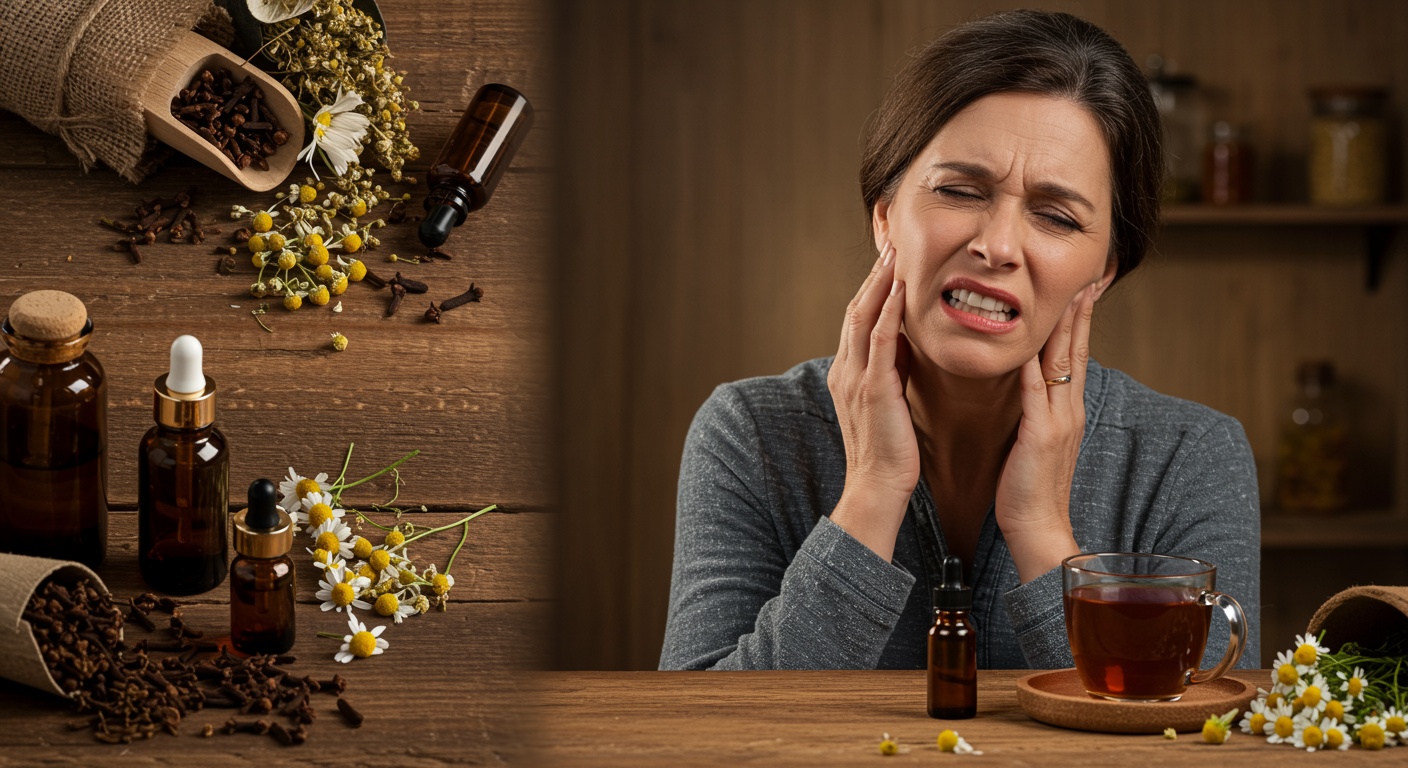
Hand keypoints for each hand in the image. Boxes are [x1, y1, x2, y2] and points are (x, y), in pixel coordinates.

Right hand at [826, 241, 917, 560]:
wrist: (877, 489)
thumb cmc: (888, 454)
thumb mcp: (888, 403)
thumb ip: (892, 372)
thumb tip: (906, 345)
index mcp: (849, 373)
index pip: (859, 319)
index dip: (872, 287)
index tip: (889, 259)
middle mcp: (846, 370)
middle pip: (857, 309)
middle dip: (873, 274)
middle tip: (890, 241)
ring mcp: (856, 378)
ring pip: (864, 317)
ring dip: (879, 283)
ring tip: (894, 253)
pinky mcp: (873, 389)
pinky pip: (880, 341)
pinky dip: (887, 311)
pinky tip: (899, 289)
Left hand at [994, 283, 1097, 580]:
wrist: (1038, 528)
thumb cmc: (1029, 488)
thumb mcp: (1038, 440)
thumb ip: (1039, 411)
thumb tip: (1033, 384)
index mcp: (1068, 410)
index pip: (1077, 354)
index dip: (1081, 319)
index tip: (1085, 287)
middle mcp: (1070, 410)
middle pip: (1077, 349)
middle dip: (1082, 310)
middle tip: (1088, 273)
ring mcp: (1059, 421)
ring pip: (1063, 364)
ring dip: (1066, 326)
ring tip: (1069, 292)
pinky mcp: (1040, 436)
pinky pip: (1036, 393)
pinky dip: (1032, 364)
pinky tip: (1029, 341)